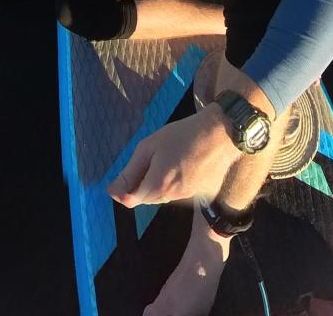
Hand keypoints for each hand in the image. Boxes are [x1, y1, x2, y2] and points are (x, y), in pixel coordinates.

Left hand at [107, 106, 239, 206]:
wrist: (221, 134)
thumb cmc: (182, 135)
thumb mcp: (149, 147)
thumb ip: (130, 172)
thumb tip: (112, 191)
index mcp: (157, 186)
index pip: (131, 199)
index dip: (123, 187)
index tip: (126, 172)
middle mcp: (172, 198)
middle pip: (147, 197)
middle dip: (142, 182)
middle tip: (151, 155)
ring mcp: (188, 197)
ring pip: (164, 195)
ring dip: (159, 181)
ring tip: (170, 155)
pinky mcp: (201, 194)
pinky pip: (180, 192)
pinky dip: (175, 180)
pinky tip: (183, 161)